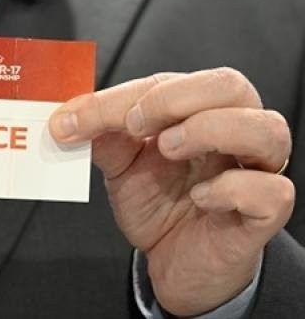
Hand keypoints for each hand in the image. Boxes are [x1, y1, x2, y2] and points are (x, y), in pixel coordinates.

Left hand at [49, 68, 293, 315]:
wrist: (173, 260)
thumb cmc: (159, 203)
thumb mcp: (121, 165)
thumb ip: (102, 137)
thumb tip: (69, 116)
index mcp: (197, 109)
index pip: (168, 83)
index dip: (119, 97)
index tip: (77, 120)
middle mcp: (232, 130)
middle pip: (230, 86)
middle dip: (173, 98)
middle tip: (134, 124)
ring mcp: (254, 169)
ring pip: (266, 128)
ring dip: (210, 130)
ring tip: (168, 149)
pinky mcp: (265, 212)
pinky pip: (273, 190)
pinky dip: (234, 188)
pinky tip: (200, 197)